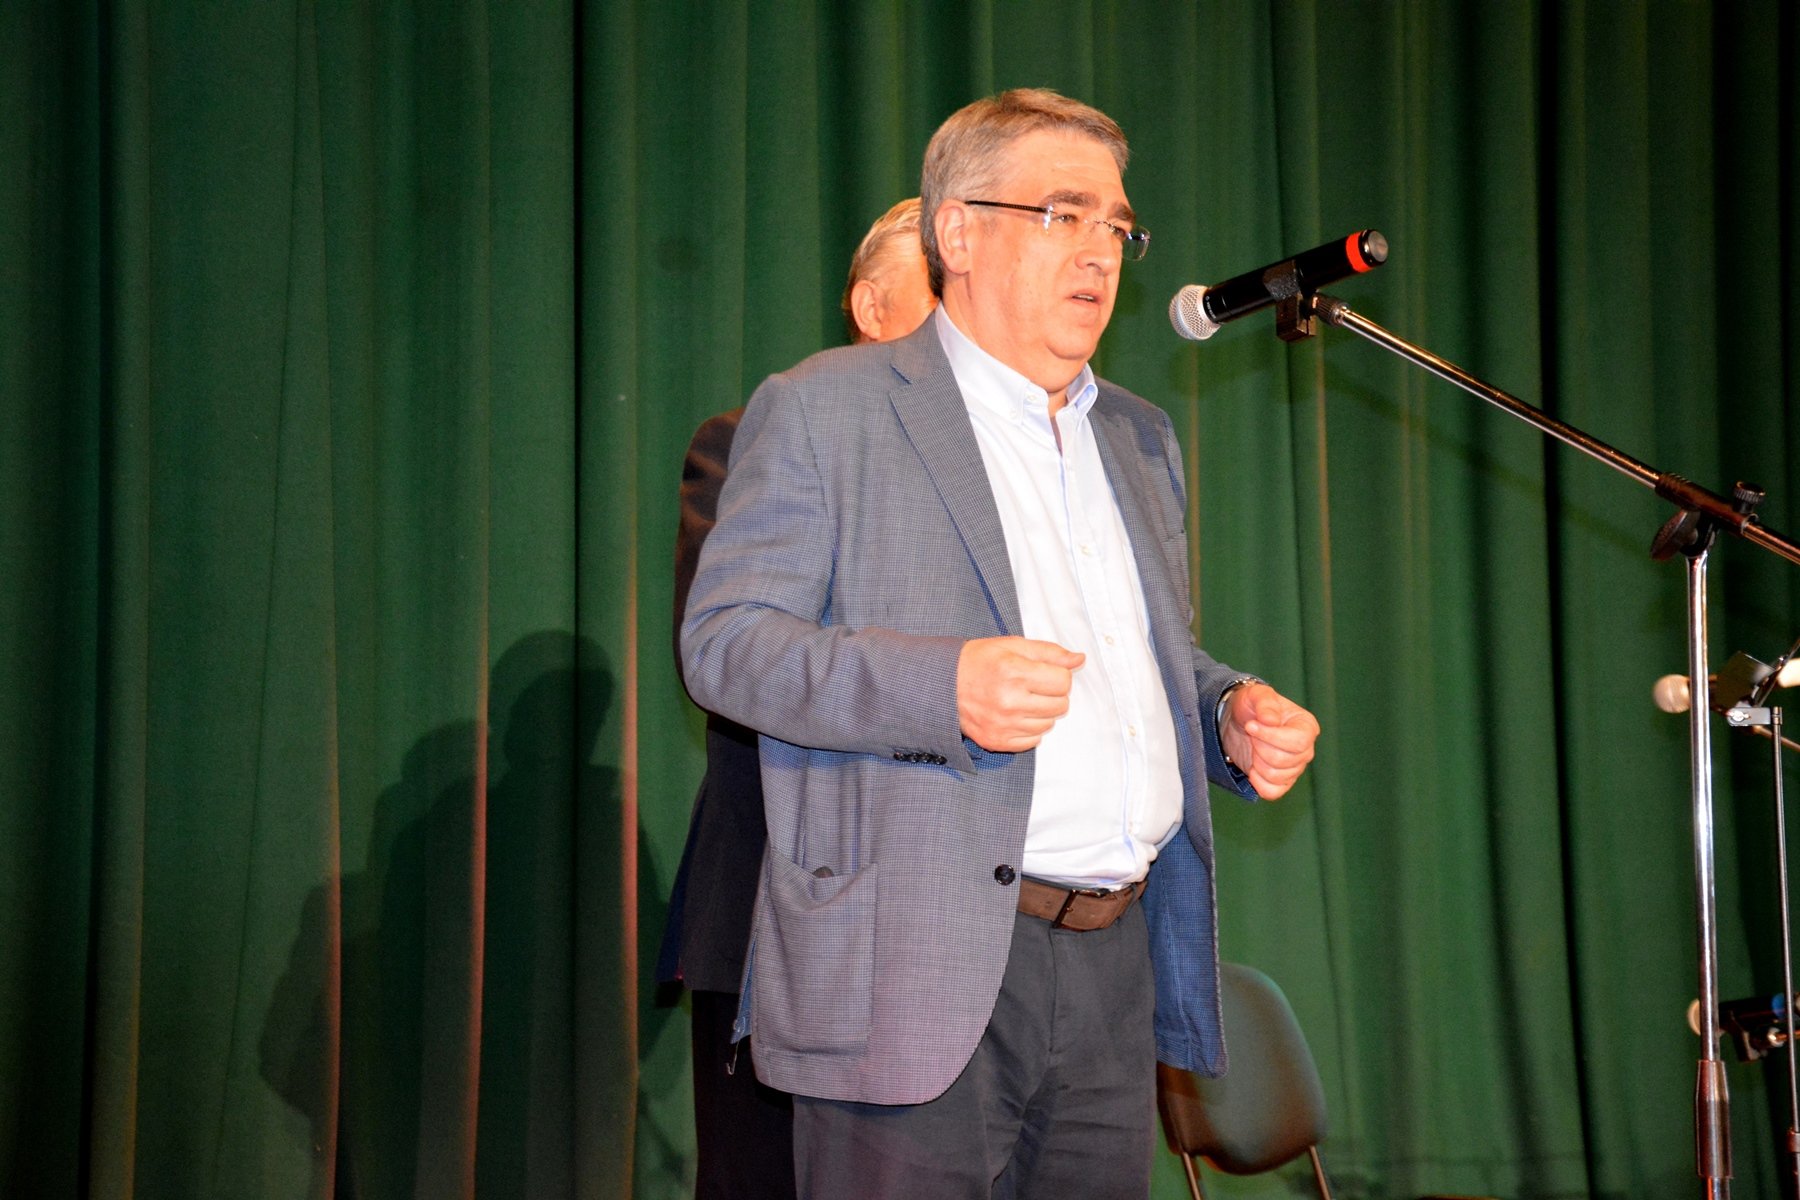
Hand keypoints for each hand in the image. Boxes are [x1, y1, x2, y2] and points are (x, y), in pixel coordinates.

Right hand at [956, 637, 1084, 752]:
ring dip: (1041, 712)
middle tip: (1032, 686)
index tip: (1043, 672)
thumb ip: (1050, 653)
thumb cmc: (979, 661)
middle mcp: (1009, 701)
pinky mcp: (997, 741)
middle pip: (1060, 705)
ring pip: (1048, 724)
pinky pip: (1033, 741)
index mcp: (1014, 672)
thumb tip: (1080, 660)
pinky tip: (1014, 715)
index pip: (1063, 681)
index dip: (1057, 675)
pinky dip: (1029, 729)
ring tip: (1020, 699)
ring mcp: (1003, 725)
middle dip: (1052, 694)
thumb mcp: (1013, 646)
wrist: (942, 684)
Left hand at [1219, 682, 1318, 798]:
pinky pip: (1272, 792)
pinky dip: (1258, 782)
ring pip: (1276, 776)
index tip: (1250, 725)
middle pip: (1284, 760)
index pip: (1298, 742)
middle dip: (1260, 748)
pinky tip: (1252, 768)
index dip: (1270, 736)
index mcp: (1306, 726)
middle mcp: (1306, 749)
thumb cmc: (1251, 706)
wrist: (1238, 722)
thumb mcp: (1255, 695)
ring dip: (1257, 762)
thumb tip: (1271, 721)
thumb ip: (1265, 703)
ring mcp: (1295, 768)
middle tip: (1252, 735)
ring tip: (1254, 748)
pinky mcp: (1281, 782)